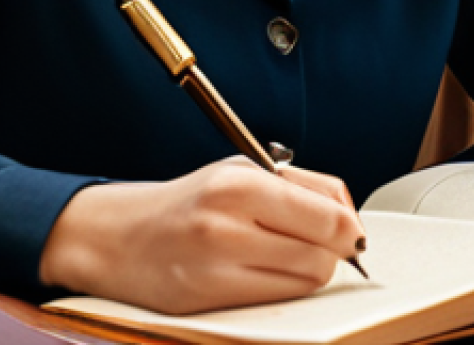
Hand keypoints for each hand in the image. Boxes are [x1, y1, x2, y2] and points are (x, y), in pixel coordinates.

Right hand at [38, 156, 365, 314]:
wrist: (122, 236)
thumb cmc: (191, 200)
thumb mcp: (241, 170)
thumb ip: (300, 187)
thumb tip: (351, 219)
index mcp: (239, 183)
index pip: (328, 217)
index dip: (350, 228)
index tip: (350, 230)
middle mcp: (227, 226)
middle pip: (322, 256)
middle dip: (330, 251)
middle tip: (315, 241)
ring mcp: (216, 269)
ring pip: (305, 282)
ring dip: (307, 270)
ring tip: (282, 252)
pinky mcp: (209, 303)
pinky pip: (277, 302)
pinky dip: (282, 289)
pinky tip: (261, 271)